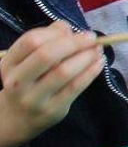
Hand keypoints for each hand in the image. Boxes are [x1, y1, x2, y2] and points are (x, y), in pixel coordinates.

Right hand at [0, 22, 103, 146]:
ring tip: (98, 50)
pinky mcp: (53, 109)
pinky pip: (75, 87)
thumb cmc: (27, 81)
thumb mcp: (27, 61)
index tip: (73, 30)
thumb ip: (45, 40)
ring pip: (63, 72)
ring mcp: (34, 98)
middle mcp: (17, 82)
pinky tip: (99, 63)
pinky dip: (91, 72)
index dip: (55, 32)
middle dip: (74, 43)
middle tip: (91, 38)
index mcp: (9, 64)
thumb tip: (67, 28)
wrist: (16, 119)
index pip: (30, 41)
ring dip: (86, 57)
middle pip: (47, 55)